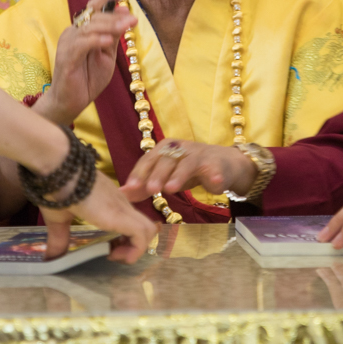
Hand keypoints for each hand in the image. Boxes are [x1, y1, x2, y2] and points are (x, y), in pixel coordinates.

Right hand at [37, 0, 135, 125]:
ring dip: (109, 26)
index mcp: (82, 30)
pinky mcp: (65, 58)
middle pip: (93, 16)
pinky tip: (108, 40)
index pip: (92, 7)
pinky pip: (81, 44)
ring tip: (126, 26)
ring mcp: (67, 44)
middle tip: (133, 18)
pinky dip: (95, 40)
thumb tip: (124, 15)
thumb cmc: (88, 78)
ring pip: (88, 27)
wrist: (72, 102)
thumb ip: (113, 36)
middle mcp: (72, 33)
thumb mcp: (107, 55)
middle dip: (115, 16)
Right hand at [41, 170, 157, 263]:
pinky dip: (135, 250)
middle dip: (132, 247)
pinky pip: (142, 235)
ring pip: (148, 231)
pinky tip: (114, 255)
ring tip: (113, 254)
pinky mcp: (122, 215)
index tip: (106, 249)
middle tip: (111, 253)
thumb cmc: (58, 188)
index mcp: (110, 203)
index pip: (130, 222)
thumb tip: (51, 257)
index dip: (124, 240)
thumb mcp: (59, 218)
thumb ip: (59, 237)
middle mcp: (121, 205)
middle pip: (144, 228)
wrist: (59, 168)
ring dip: (135, 250)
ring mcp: (123, 208)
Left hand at [119, 139, 256, 199]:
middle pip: (166, 160)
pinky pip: (215, 170)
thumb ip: (144, 186)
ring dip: (179, 175)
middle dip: (157, 174)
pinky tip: (213, 183)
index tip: (130, 187)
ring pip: (187, 163)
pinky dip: (214, 176)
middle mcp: (180, 149)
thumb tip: (122, 195)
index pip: (148, 159)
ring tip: (171, 189)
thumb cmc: (187, 171)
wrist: (221, 165)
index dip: (139, 173)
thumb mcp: (164, 178)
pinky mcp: (216, 165)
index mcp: (165, 149)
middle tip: (150, 189)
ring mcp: (199, 155)